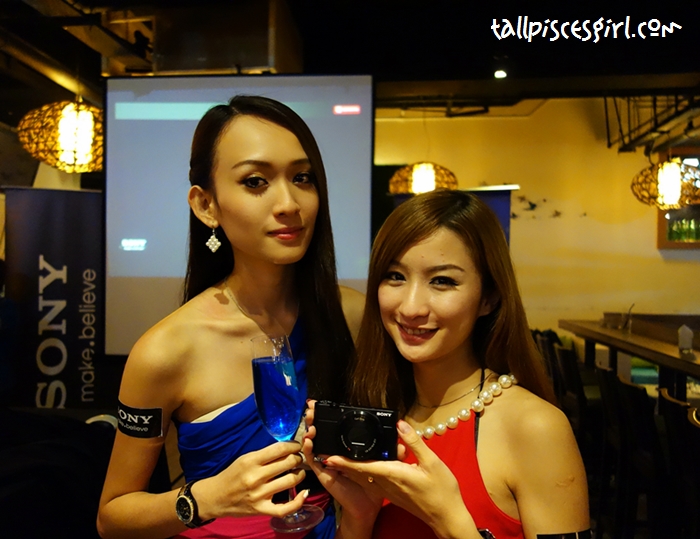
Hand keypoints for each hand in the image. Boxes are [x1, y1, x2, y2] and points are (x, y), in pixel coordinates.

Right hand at [195, 441, 308, 520]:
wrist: (215, 497)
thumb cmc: (232, 475)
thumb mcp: (244, 459)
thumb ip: (264, 455)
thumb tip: (286, 448)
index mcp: (251, 461)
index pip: (280, 449)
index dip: (293, 445)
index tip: (297, 445)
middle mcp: (256, 477)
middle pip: (288, 463)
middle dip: (298, 458)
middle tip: (298, 458)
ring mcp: (259, 495)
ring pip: (290, 481)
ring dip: (300, 474)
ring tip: (299, 472)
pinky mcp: (261, 509)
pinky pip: (285, 508)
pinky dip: (298, 501)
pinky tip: (303, 493)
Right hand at [302, 401, 382, 532]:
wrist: (366, 508)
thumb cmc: (374, 488)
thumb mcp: (385, 469)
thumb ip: (393, 456)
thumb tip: (402, 445)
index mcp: (348, 450)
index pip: (337, 430)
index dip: (329, 417)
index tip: (323, 404)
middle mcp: (336, 454)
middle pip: (322, 432)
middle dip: (315, 419)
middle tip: (312, 407)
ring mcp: (328, 463)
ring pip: (315, 444)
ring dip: (310, 431)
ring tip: (311, 422)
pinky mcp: (324, 474)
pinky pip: (313, 461)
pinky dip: (309, 451)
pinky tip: (309, 442)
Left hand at [323, 420, 474, 537]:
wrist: (446, 517)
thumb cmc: (441, 491)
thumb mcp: (432, 462)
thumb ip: (414, 442)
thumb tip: (400, 424)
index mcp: (393, 475)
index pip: (362, 466)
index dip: (344, 461)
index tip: (328, 455)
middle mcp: (386, 484)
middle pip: (359, 472)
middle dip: (342, 462)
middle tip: (328, 451)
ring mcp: (389, 491)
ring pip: (364, 477)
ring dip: (351, 468)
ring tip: (338, 456)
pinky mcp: (393, 494)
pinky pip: (372, 482)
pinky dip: (363, 473)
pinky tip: (363, 466)